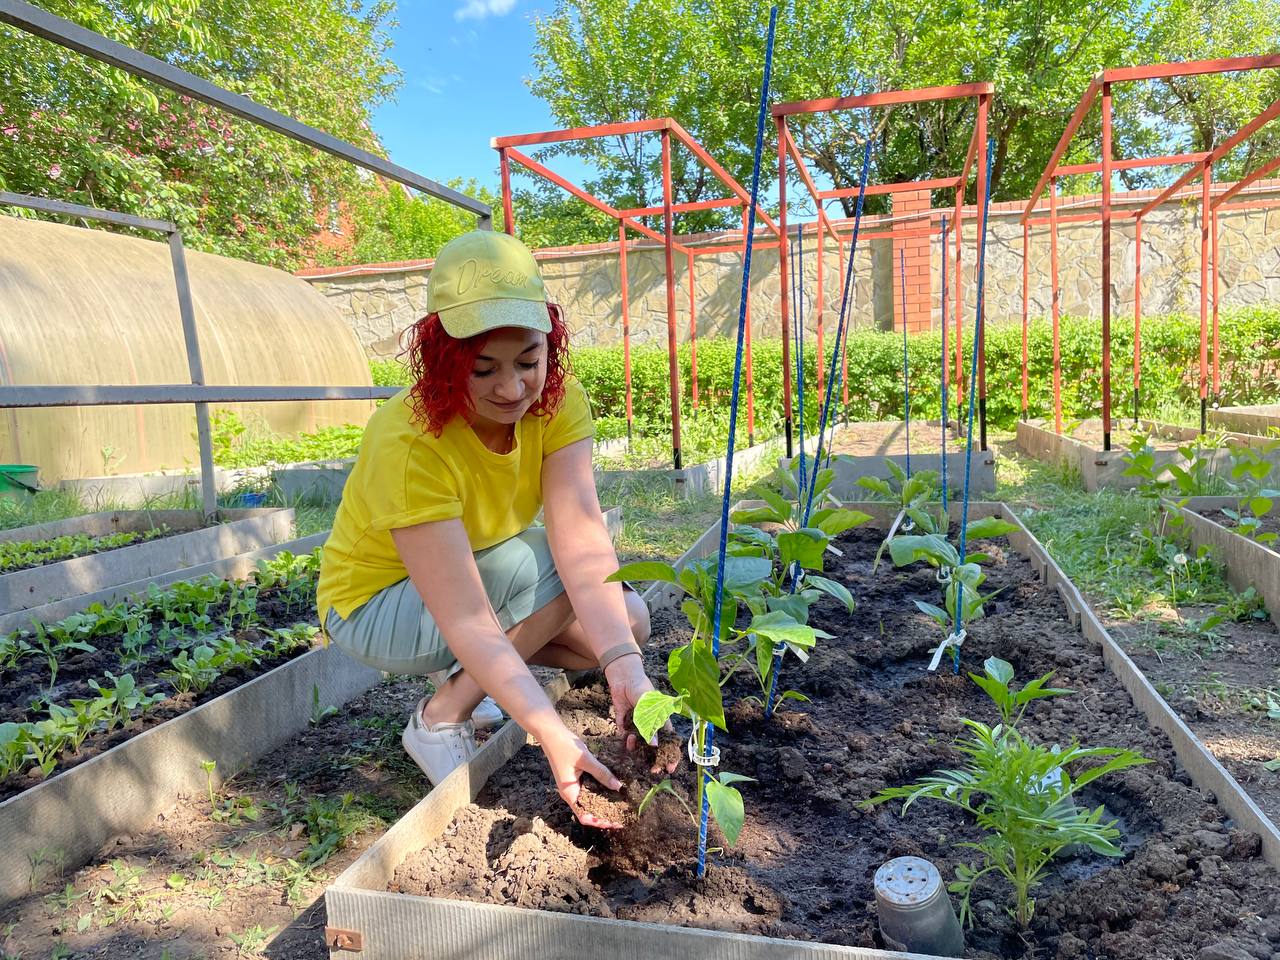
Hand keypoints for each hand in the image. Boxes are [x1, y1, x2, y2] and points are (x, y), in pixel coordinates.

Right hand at [539, 723, 622, 828]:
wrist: (551, 733)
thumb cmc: (565, 747)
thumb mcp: (585, 760)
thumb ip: (602, 773)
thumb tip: (618, 787)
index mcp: (570, 793)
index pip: (584, 816)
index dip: (599, 822)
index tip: (614, 823)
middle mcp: (571, 792)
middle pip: (588, 811)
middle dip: (604, 815)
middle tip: (622, 816)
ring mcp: (574, 785)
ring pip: (590, 800)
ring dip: (603, 804)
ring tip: (620, 805)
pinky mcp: (577, 777)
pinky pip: (590, 789)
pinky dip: (600, 791)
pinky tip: (612, 788)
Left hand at [604, 656, 677, 773]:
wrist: (623, 677)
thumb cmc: (641, 688)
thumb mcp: (648, 707)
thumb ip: (651, 725)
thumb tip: (654, 745)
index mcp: (660, 718)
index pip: (668, 739)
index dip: (670, 753)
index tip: (670, 767)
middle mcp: (649, 723)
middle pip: (653, 744)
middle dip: (654, 757)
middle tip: (653, 770)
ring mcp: (636, 722)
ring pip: (638, 741)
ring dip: (636, 746)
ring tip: (632, 742)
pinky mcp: (623, 720)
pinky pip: (624, 734)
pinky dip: (625, 739)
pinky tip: (626, 738)